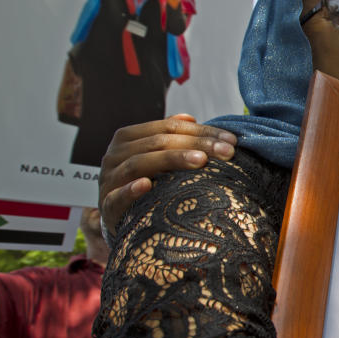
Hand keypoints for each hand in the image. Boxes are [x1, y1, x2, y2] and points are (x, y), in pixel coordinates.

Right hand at [98, 114, 236, 234]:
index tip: (232, 140)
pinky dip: (131, 189)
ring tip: (200, 161)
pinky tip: (147, 185)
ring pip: (139, 163)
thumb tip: (190, 118)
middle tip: (227, 151)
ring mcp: (109, 179)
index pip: (168, 128)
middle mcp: (115, 155)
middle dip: (197, 144)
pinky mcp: (106, 205)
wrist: (118, 218)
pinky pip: (116, 197)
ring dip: (171, 160)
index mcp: (128, 138)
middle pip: (158, 143)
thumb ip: (170, 138)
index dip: (201, 131)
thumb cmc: (145, 184)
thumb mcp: (156, 158)